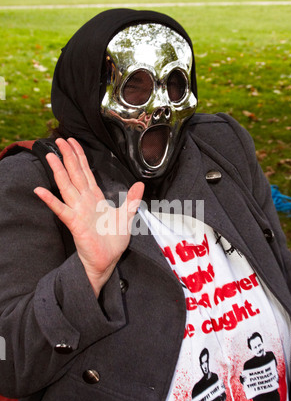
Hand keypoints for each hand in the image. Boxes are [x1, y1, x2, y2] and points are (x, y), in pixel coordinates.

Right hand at [34, 138, 143, 296]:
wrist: (108, 261)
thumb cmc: (113, 241)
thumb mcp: (126, 216)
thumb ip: (131, 200)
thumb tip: (140, 184)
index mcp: (95, 197)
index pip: (85, 172)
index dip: (79, 156)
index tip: (73, 142)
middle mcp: (84, 201)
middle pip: (74, 174)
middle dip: (68, 157)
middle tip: (59, 140)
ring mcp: (78, 211)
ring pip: (67, 187)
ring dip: (59, 172)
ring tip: (50, 156)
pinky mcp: (75, 223)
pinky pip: (61, 210)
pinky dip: (51, 200)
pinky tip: (41, 191)